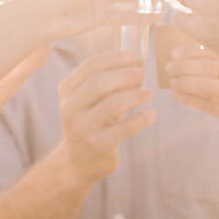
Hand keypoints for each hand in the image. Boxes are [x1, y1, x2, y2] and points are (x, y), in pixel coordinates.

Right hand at [54, 52, 153, 185]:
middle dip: (126, 75)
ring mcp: (82, 128)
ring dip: (136, 95)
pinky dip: (142, 118)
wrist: (78, 161)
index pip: (91, 66)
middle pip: (99, 82)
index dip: (115, 58)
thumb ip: (105, 79)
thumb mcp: (89, 99)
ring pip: (113, 104)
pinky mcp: (98, 145)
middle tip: (143, 75)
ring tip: (149, 93)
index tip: (134, 57)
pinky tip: (151, 114)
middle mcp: (70, 107)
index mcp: (66, 90)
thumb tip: (137, 60)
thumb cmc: (91, 122)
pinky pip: (124, 128)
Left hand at [163, 43, 218, 152]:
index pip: (215, 51)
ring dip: (185, 82)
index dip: (191, 51)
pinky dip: (189, 98)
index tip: (174, 53)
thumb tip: (185, 50)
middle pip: (210, 68)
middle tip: (169, 66)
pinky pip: (208, 105)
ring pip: (207, 86)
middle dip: (184, 67)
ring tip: (172, 81)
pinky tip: (177, 94)